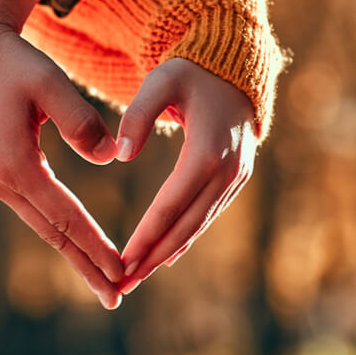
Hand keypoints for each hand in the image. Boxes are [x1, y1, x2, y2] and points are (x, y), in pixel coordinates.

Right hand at [0, 0, 122, 308]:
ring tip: (99, 275)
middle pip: (51, 234)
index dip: (96, 246)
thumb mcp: (49, 84)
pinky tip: (71, 237)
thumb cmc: (10, 61)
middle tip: (115, 297)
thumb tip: (110, 157)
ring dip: (72, 251)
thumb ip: (82, 122)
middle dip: (85, 266)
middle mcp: (0, 180)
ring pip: (41, 224)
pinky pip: (32, 207)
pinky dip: (56, 227)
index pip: (66, 217)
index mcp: (15, 164)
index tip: (122, 272)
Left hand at [117, 58, 256, 293]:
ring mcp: (236, 177)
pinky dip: (186, 237)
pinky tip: (167, 256)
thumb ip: (137, 115)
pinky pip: (207, 214)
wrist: (232, 70)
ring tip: (137, 277)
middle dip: (153, 257)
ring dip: (168, 253)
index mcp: (208, 150)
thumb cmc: (191, 73)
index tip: (122, 261)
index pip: (171, 204)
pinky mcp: (235, 178)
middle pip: (186, 225)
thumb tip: (119, 156)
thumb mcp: (161, 81)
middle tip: (122, 284)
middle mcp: (227, 170)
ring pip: (198, 225)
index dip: (146, 236)